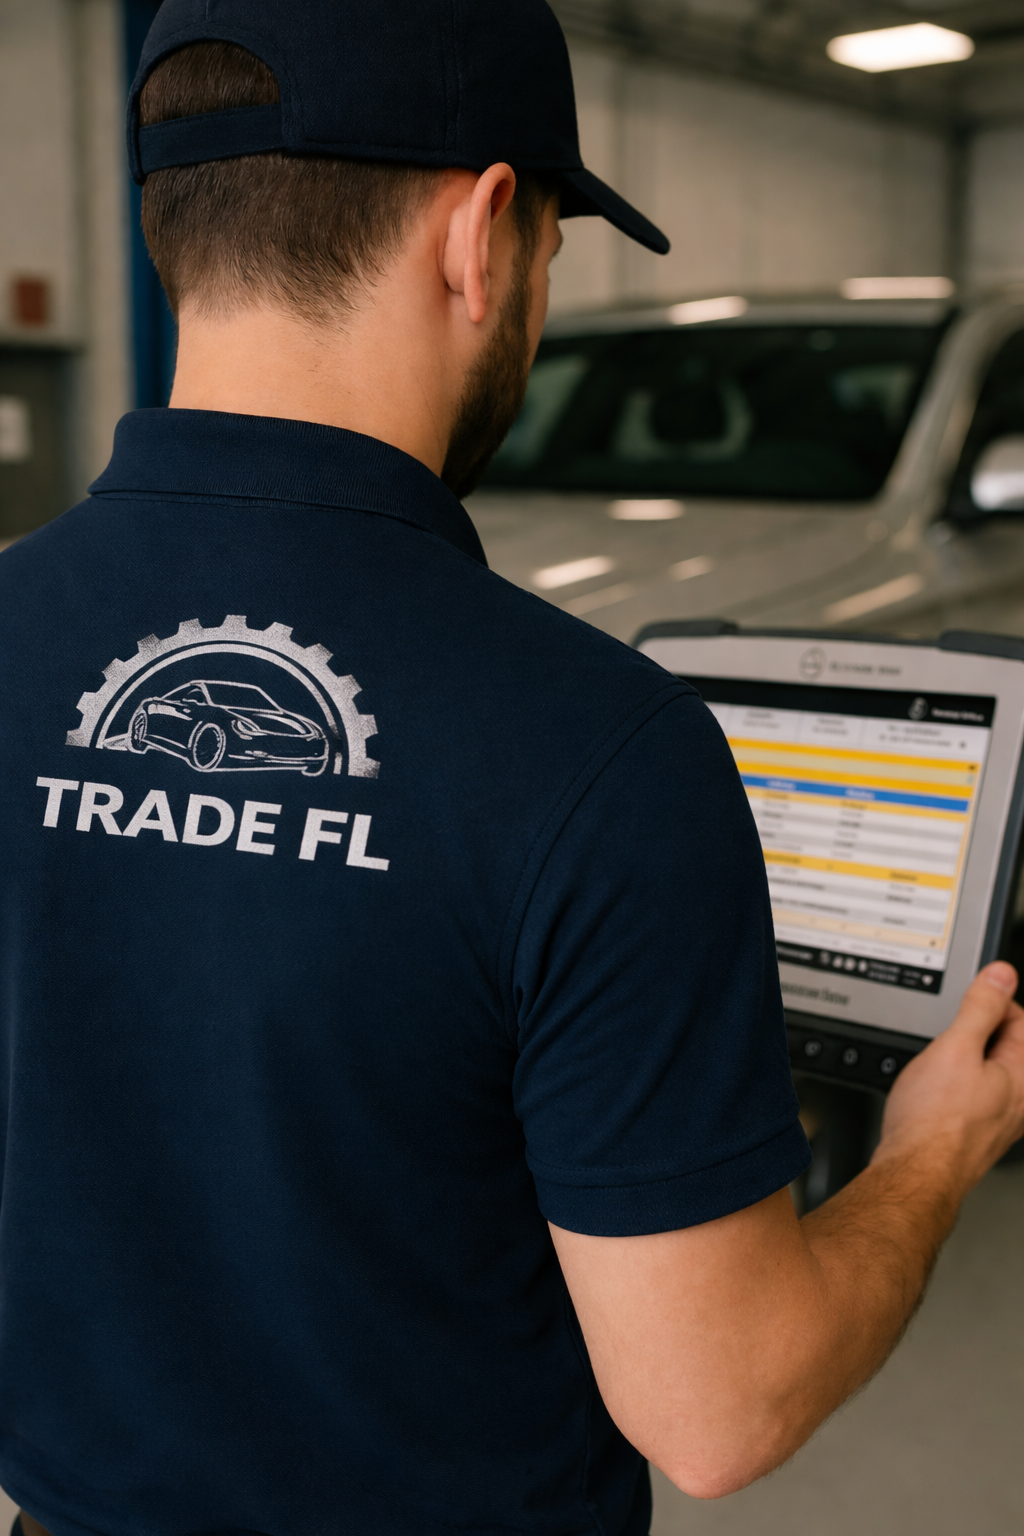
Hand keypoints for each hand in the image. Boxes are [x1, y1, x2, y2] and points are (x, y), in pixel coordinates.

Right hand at [874, 962, 1023, 1194]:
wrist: (914, 1172)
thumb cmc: (936, 1121)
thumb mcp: (956, 1047)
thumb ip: (981, 1007)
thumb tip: (1001, 975)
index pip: (1021, 1018)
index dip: (989, 1004)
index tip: (966, 1004)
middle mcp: (1020, 1100)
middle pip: (1004, 1044)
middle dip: (973, 1033)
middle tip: (946, 1039)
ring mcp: (1001, 1118)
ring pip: (986, 1069)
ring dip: (961, 1060)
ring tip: (936, 1067)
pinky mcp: (978, 1130)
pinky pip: (973, 1092)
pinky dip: (953, 1084)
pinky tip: (933, 1092)